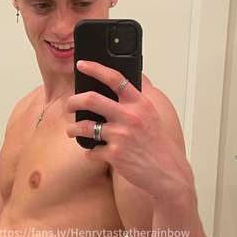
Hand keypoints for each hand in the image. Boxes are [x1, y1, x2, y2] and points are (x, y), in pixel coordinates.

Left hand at [65, 60, 190, 199]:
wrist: (167, 172)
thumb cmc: (158, 143)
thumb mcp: (152, 114)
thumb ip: (138, 97)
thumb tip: (131, 77)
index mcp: (139, 104)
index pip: (115, 78)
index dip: (95, 68)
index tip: (81, 65)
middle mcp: (129, 117)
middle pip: (91, 99)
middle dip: (73, 101)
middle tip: (69, 105)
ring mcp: (120, 136)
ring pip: (84, 127)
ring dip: (73, 129)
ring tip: (72, 130)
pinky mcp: (114, 155)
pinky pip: (91, 151)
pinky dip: (89, 153)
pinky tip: (92, 153)